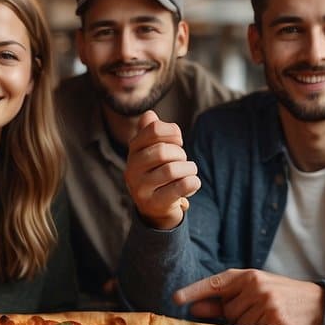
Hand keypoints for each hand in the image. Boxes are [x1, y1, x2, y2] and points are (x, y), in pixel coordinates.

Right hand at [124, 110, 199, 229]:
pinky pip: (180, 187)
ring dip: (188, 170)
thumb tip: (150, 115)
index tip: (178, 141)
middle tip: (183, 162)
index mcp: (133, 150)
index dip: (173, 132)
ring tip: (188, 173)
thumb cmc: (159, 173)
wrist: (156, 209)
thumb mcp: (153, 151)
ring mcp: (140, 188)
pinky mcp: (153, 204)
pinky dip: (192, 183)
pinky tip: (192, 183)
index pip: (154, 129)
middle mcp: (131, 169)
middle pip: (163, 151)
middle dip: (181, 155)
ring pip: (172, 170)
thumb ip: (152, 131)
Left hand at [173, 269, 324, 324]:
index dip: (194, 291)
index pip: (215, 284)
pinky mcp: (278, 324)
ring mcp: (268, 306)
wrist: (321, 305)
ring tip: (271, 318)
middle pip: (228, 313)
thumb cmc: (282, 297)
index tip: (175, 298)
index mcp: (250, 276)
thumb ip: (224, 300)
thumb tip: (193, 309)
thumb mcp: (255, 291)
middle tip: (262, 311)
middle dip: (238, 317)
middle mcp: (257, 288)